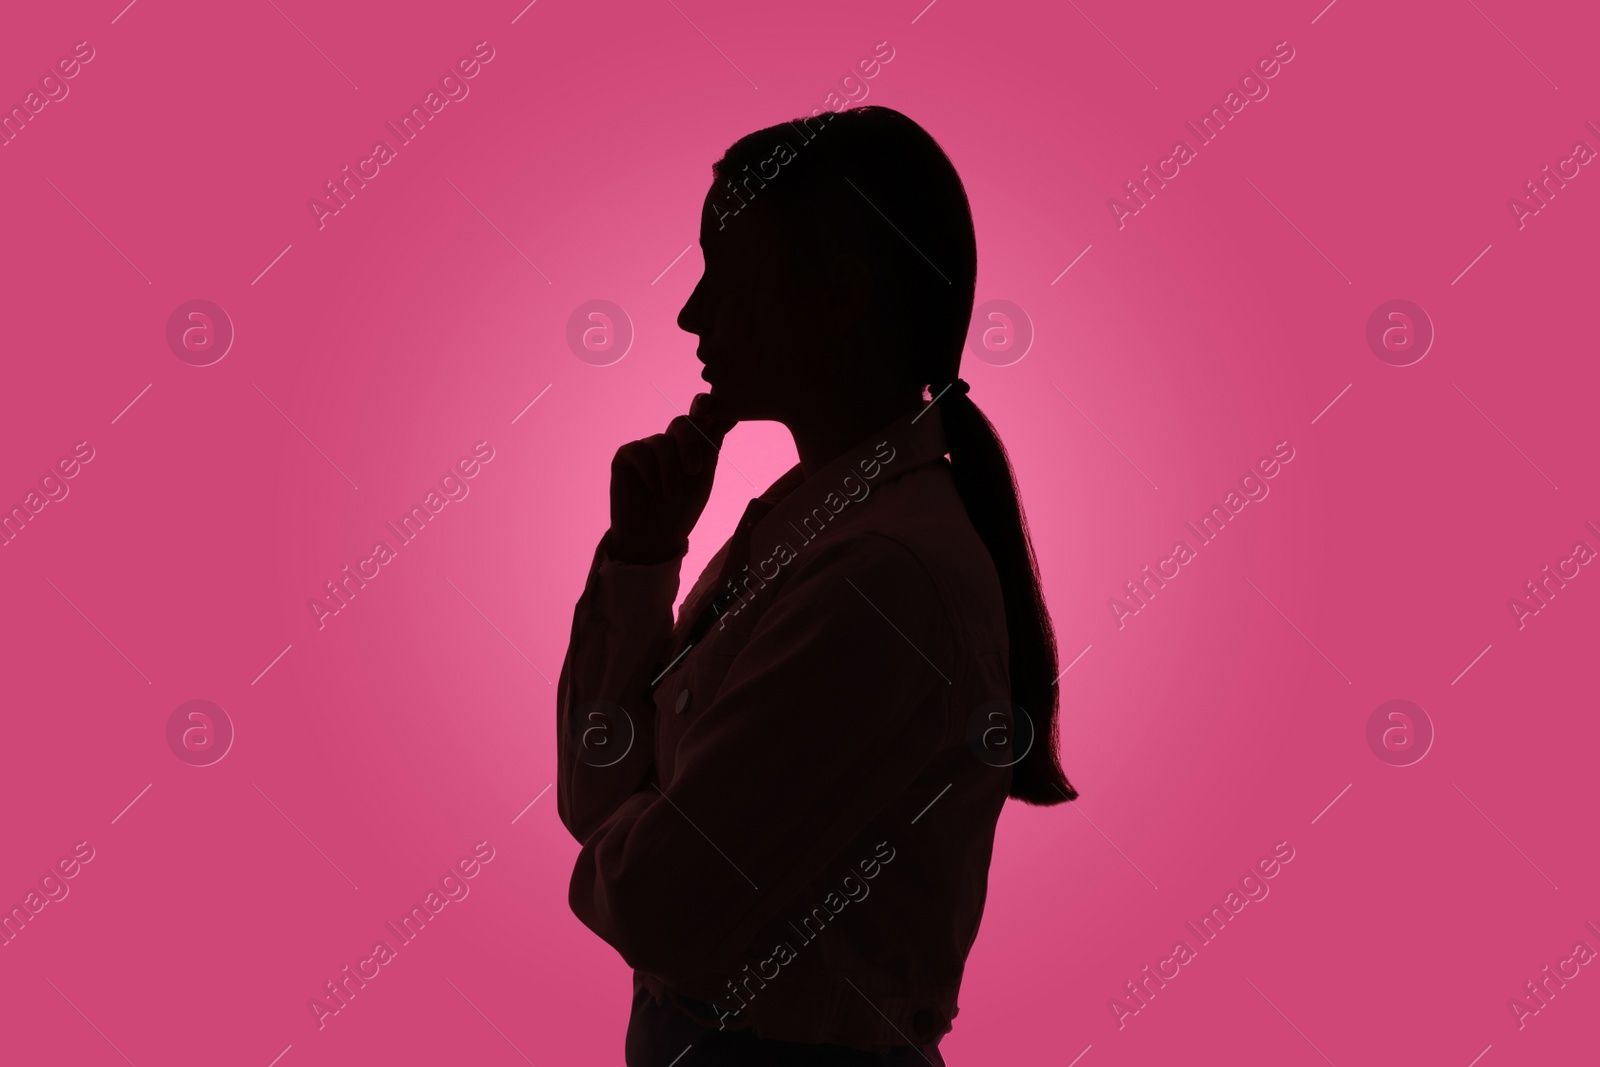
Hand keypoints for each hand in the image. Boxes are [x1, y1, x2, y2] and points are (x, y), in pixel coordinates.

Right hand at [607, 393, 736, 563]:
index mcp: (692, 446)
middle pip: (682, 423)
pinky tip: (651, 489)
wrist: (654, 538)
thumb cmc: (682, 511)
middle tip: (694, 471)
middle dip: (690, 444)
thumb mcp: (703, 479)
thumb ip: (710, 447)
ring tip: (672, 497)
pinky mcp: (626, 456)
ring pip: (661, 442)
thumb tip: (724, 416)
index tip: (709, 405)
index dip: (705, 407)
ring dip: (670, 472)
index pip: (700, 419)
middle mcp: (669, 443)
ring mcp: (647, 448)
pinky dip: (650, 471)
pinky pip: (639, 450)